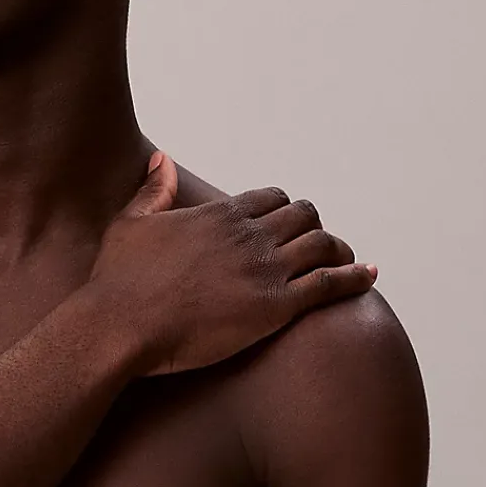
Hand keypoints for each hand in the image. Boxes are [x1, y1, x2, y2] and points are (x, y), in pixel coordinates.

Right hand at [89, 151, 376, 378]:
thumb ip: (153, 190)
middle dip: (314, 229)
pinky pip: (330, 283)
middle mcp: (249, 234)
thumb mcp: (131, 224)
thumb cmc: (116, 282)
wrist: (117, 326)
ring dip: (340, 251)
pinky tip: (370, 276)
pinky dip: (355, 277)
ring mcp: (265, 269)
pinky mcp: (275, 307)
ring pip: (323, 244)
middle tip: (319, 247)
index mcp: (220, 214)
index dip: (286, 211)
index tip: (291, 227)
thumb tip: (163, 160)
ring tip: (349, 262)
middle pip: (304, 216)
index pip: (272, 199)